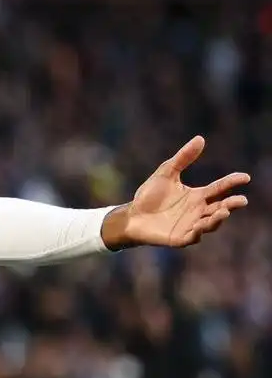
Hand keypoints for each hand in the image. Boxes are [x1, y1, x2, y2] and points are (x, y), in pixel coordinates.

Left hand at [108, 136, 249, 248]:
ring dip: (218, 219)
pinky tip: (200, 224)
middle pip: (221, 208)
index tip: (245, 177)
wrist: (132, 216)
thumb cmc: (149, 195)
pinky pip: (193, 236)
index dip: (232, 183)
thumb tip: (200, 138)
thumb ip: (183, 158)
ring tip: (223, 211)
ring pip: (210, 224)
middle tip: (241, 200)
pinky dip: (198, 231)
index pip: (219, 188)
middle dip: (232, 205)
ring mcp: (191, 226)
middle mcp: (199, 211)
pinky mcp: (180, 238)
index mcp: (198, 196)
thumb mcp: (166, 173)